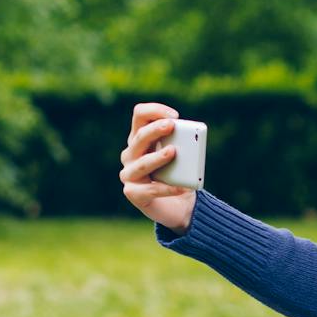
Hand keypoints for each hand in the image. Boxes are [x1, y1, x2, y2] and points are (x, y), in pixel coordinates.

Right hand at [119, 102, 198, 230]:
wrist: (178, 206)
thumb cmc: (177, 176)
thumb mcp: (181, 157)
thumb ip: (181, 145)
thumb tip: (188, 140)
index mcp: (139, 138)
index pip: (140, 115)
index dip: (154, 111)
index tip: (174, 116)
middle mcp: (130, 154)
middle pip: (139, 137)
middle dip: (155, 129)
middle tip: (171, 125)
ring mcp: (129, 174)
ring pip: (142, 163)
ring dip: (157, 157)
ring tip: (173, 152)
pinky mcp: (133, 194)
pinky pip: (150, 190)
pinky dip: (167, 188)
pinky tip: (180, 187)